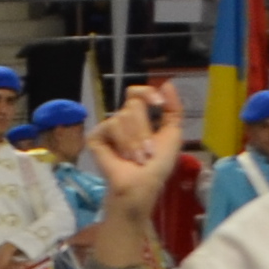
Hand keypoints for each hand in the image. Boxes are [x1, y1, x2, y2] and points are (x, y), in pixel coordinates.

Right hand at [82, 86, 177, 217]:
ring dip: (136, 140)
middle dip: (145, 129)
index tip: (158, 104)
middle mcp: (122, 119)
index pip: (137, 93)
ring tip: (137, 158)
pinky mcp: (95, 137)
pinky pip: (111, 125)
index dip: (147, 93)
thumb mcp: (173, 134)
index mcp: (140, 117)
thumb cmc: (157, 166)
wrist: (141, 186)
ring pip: (124, 115)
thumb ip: (173, 109)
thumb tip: (167, 83)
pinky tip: (123, 157)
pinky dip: (123, 142)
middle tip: (147, 151)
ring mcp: (108, 128)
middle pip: (133, 103)